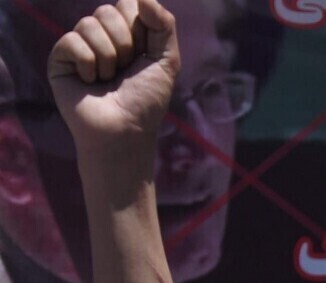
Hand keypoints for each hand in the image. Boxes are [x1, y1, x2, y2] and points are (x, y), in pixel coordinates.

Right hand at [49, 0, 179, 166]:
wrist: (125, 130)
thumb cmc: (146, 100)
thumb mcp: (167, 60)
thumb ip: (164, 25)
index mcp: (128, 32)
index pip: (130, 3)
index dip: (140, 26)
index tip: (144, 51)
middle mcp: (102, 35)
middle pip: (108, 11)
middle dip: (125, 42)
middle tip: (125, 68)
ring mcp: (79, 45)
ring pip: (90, 24)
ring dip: (108, 57)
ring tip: (108, 78)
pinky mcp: (60, 57)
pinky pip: (73, 41)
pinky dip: (89, 64)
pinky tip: (90, 82)